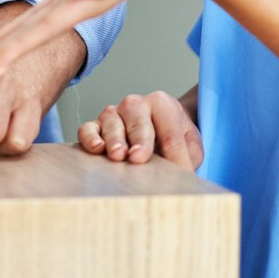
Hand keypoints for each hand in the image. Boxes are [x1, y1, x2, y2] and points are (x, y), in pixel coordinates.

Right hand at [79, 91, 201, 169]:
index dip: (175, 154)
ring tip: (118, 156)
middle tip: (139, 157)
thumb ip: (188, 156)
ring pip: (112, 122)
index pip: (170, 131)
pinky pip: (88, 128)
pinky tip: (97, 149)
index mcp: (161, 103)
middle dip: (140, 139)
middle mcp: (135, 104)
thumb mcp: (190, 145)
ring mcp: (113, 113)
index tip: (179, 171)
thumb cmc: (175, 136)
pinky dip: (90, 137)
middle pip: (138, 120)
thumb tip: (183, 174)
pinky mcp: (96, 126)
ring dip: (114, 140)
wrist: (160, 127)